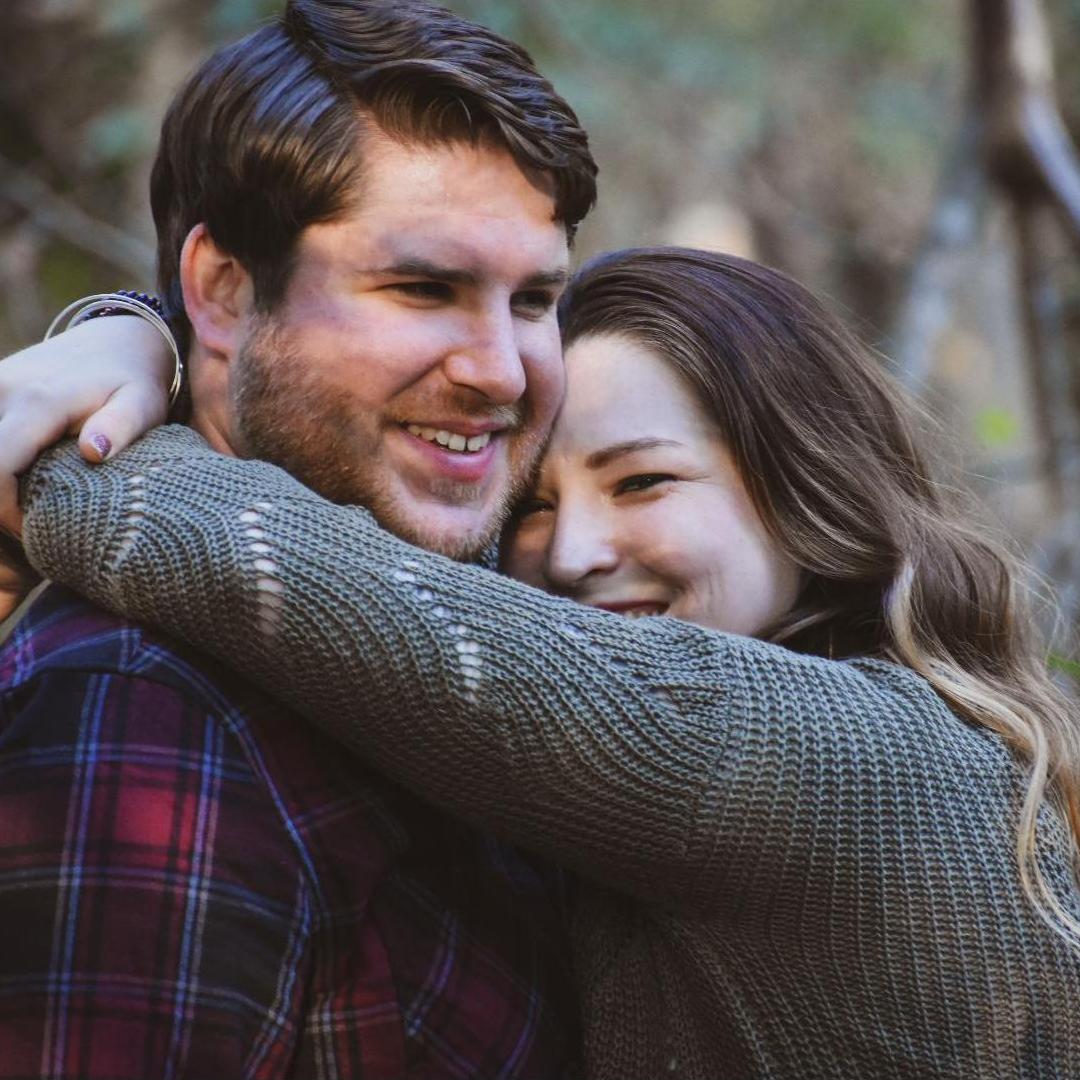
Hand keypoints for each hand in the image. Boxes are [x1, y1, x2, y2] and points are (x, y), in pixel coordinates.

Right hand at [0, 314, 172, 537]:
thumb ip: (121, 427)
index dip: (6, 509)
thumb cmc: (135, 382)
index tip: (35, 529)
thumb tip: (93, 452)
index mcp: (39, 401)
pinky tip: (18, 474)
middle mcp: (4, 389)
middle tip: (30, 522)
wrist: (117, 340)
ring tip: (24, 498)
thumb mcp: (143, 405)